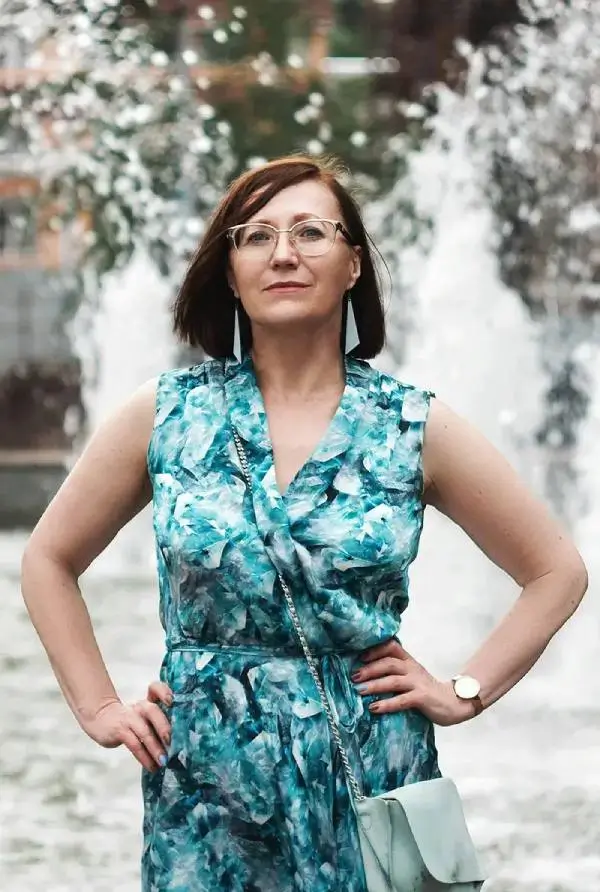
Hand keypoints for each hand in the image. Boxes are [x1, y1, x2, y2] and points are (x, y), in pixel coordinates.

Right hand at [82, 688, 171, 771]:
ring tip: (163, 761)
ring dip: (155, 748)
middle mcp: (140, 707)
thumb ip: (158, 723)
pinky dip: (144, 757)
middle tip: (171, 742)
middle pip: (153, 711)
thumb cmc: (129, 719)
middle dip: (163, 726)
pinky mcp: (119, 731)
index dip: (163, 692)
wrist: (100, 717)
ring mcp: (129, 718)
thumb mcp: (143, 715)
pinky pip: (135, 745)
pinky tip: (151, 766)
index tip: (171, 701)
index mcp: (148, 701)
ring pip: (144, 732)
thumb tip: (178, 744)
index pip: (155, 688)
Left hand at [352, 639, 477, 726]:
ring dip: (374, 685)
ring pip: (393, 680)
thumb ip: (396, 673)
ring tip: (359, 691)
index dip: (375, 650)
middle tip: (354, 677)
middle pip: (389, 663)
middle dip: (369, 669)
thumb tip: (367, 676)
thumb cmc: (427, 691)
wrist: (454, 703)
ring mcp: (418, 683)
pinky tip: (374, 708)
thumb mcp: (412, 676)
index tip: (360, 657)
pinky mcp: (422, 697)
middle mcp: (413, 669)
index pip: (392, 647)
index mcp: (409, 661)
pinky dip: (386, 704)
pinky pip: (402, 700)